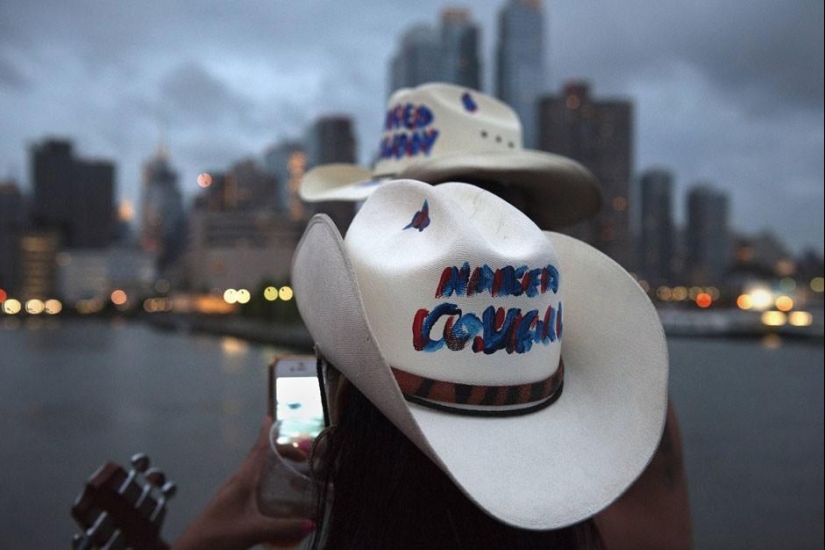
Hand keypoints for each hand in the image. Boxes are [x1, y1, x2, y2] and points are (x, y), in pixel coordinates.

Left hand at [172, 417, 315, 549]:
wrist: (193, 549)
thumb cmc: (221, 534)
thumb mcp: (255, 530)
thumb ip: (284, 527)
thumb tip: (313, 523)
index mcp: (243, 480)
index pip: (258, 450)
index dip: (266, 434)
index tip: (271, 418)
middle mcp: (237, 481)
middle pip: (259, 457)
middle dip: (279, 450)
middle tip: (301, 455)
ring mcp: (232, 492)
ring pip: (255, 470)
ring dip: (272, 463)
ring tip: (290, 468)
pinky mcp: (230, 503)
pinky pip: (252, 482)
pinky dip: (266, 478)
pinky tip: (274, 492)